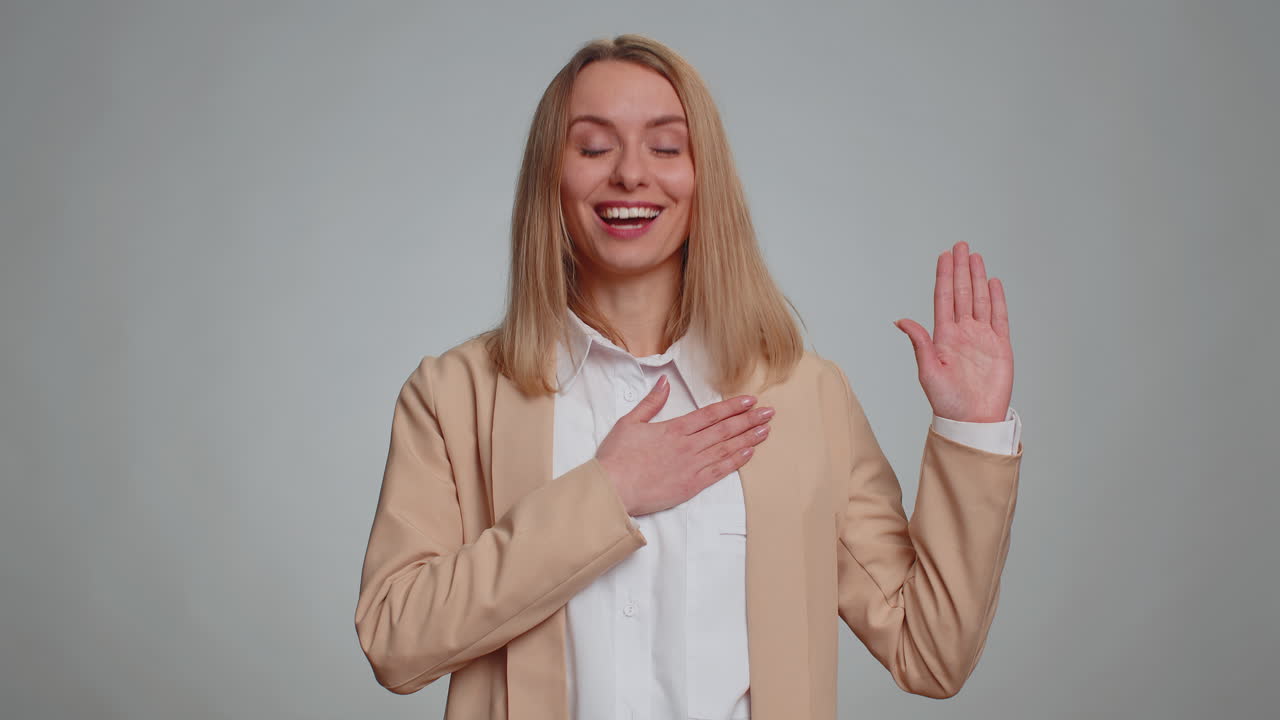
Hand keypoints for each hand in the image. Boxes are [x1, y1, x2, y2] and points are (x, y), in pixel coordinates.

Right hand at [595, 375, 774, 516]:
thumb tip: (665, 382)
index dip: (733, 406)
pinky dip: (736, 461)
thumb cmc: (617, 457)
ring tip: (766, 430)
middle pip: (725, 429)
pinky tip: (749, 453)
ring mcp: (692, 466)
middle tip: (769, 413)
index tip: (750, 401)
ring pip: (726, 448)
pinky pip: (719, 471)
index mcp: (675, 428)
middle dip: (749, 419)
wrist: (614, 489)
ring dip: (748, 438)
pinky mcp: (691, 485)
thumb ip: (651, 402)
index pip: (711, 414)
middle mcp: (688, 445)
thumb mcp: (630, 422)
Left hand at [893, 241, 1013, 422]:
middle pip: (962, 293)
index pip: (944, 299)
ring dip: (978, 278)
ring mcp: (982, 337)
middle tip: (961, 246)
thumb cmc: (947, 402)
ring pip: (980, 300)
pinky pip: (1000, 317)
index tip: (944, 256)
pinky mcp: (1000, 346)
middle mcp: (963, 333)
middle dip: (961, 269)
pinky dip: (997, 299)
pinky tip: (993, 283)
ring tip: (976, 257)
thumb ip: (919, 343)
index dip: (944, 277)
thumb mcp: (928, 371)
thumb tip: (900, 320)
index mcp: (943, 337)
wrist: (973, 420)